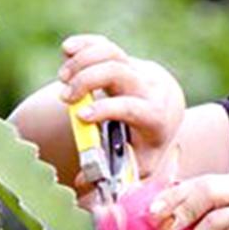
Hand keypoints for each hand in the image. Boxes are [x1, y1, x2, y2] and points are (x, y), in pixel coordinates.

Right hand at [58, 34, 185, 179]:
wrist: (167, 110)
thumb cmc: (149, 142)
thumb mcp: (140, 163)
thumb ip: (115, 176)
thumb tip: (83, 185)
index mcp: (156, 116)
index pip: (134, 107)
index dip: (107, 109)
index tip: (81, 116)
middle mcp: (148, 88)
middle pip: (121, 72)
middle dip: (88, 80)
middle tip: (65, 97)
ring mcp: (136, 70)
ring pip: (112, 53)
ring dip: (83, 61)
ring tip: (62, 78)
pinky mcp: (124, 58)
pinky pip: (105, 44)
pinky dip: (85, 44)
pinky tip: (66, 49)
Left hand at [149, 172, 228, 229]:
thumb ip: (196, 223)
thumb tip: (159, 227)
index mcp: (228, 184)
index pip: (194, 182)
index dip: (169, 194)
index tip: (148, 210)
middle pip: (202, 184)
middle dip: (176, 202)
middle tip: (157, 222)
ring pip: (213, 198)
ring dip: (188, 226)